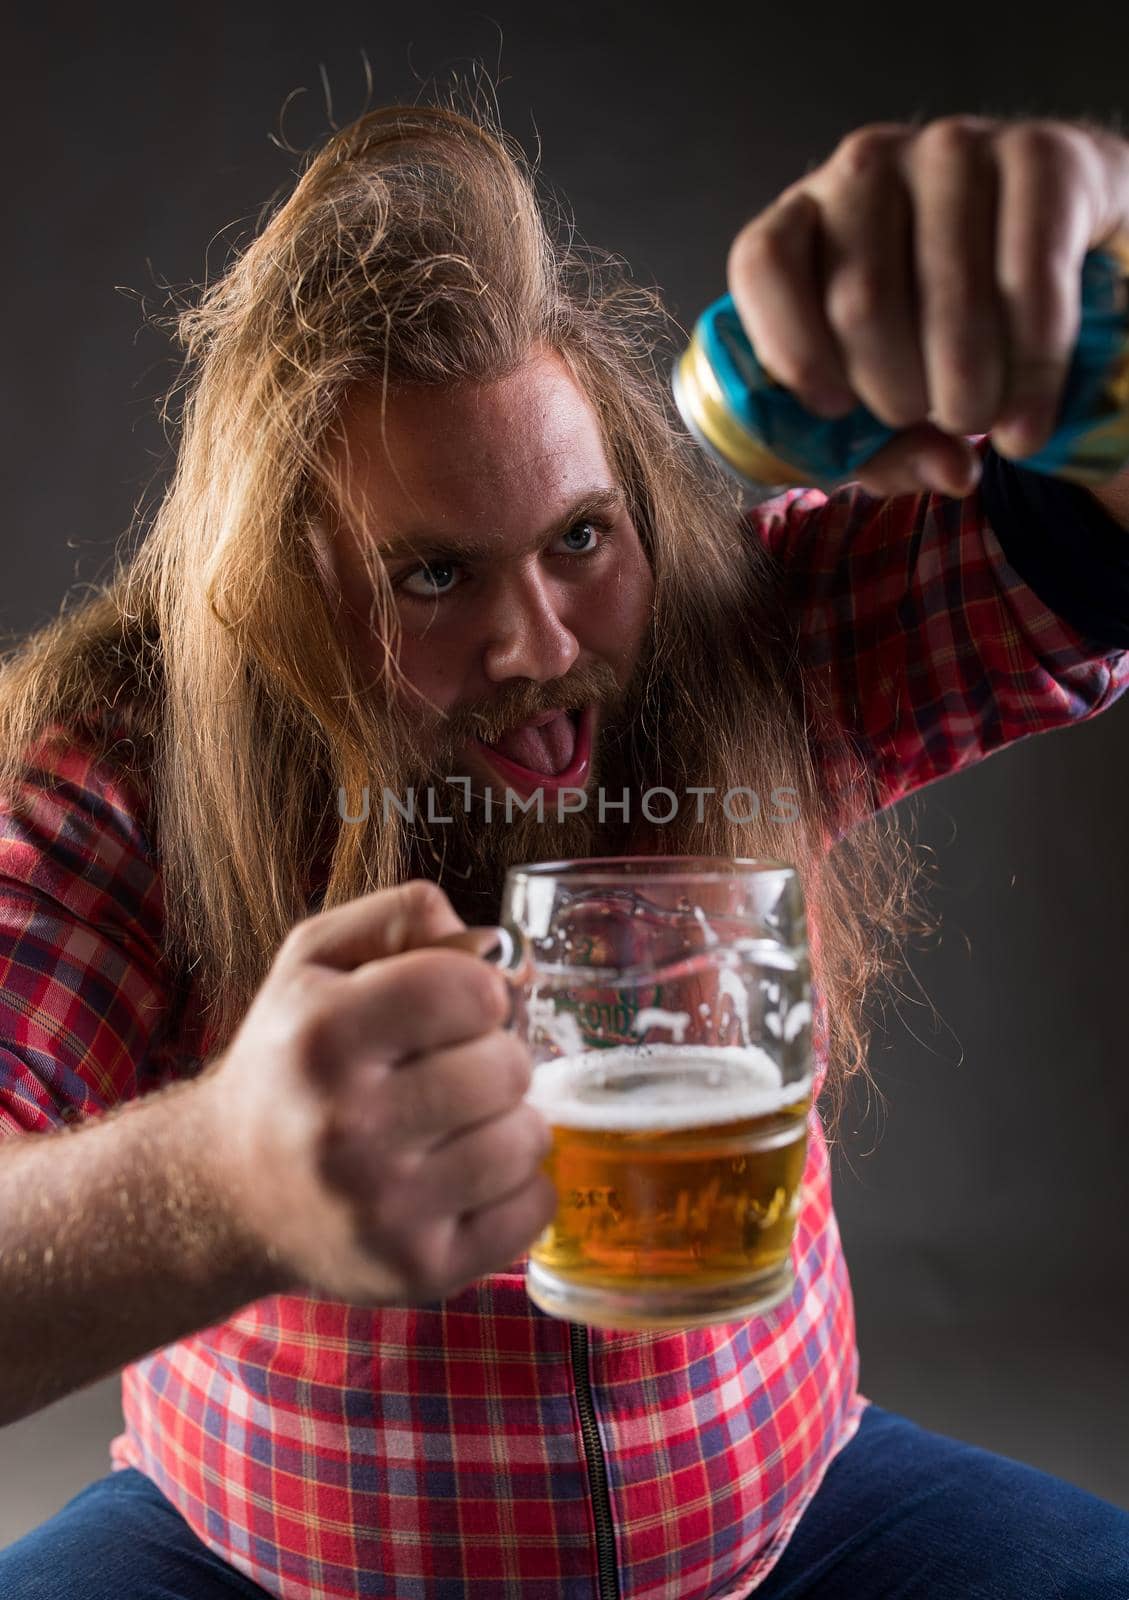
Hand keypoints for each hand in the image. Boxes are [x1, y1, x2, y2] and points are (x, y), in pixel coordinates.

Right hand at [202, 880, 553, 1304]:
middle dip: (494, 1057)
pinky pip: (533, 1209)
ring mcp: (384, 1209)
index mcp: (323, 1035)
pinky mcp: (417, 1271)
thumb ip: (401, 918)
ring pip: (527, 1138)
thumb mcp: (315, 960)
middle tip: (454, 1071)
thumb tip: (496, 943)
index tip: (457, 1007)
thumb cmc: (290, 1060)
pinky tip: (472, 1174)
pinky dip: (521, 1186)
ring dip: (510, 1121)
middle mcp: (347, 1126)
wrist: (227, 1190)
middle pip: (506, 1066)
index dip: (478, 991)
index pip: (467, 990)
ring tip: (462, 1123)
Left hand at [726, 116, 1128, 496]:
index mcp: (802, 219)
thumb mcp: (889, 389)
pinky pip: (1030, 276)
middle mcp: (866, 168)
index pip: (763, 263)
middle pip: (859, 301)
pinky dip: (1031, 367)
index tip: (833, 410)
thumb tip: (948, 472)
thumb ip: (885, 446)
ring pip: (946, 294)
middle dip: (896, 395)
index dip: (791, 348)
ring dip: (967, 391)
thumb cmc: (939, 326)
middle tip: (930, 421)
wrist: (1056, 243)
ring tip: (980, 421)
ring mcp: (951, 150)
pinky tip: (1026, 419)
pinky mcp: (1039, 153)